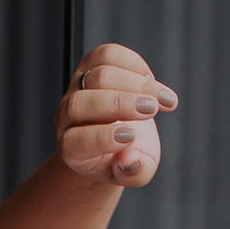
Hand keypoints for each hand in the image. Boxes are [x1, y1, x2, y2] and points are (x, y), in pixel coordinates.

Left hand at [55, 42, 177, 189]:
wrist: (117, 136)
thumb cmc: (124, 157)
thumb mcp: (133, 174)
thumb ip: (134, 173)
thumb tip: (130, 160)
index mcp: (71, 149)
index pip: (75, 142)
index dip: (101, 138)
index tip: (132, 137)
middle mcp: (67, 117)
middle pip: (81, 104)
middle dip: (119, 104)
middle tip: (152, 110)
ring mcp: (77, 87)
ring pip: (98, 76)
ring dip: (134, 84)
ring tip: (162, 99)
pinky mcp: (91, 64)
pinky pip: (107, 54)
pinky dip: (133, 64)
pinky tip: (151, 81)